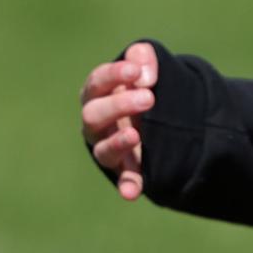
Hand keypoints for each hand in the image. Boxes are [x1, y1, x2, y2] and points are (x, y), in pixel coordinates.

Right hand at [81, 42, 157, 200]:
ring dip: (118, 143)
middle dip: (119, 106)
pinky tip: (132, 193)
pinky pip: (123, 178)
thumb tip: (146, 76)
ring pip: (103, 149)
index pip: (96, 82)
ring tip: (135, 135)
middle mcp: (96, 122)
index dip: (114, 75)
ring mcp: (107, 146)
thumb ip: (144, 59)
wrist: (157, 114)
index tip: (136, 71)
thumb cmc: (142, 85)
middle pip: (94, 115)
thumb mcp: (145, 66)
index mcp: (97, 94)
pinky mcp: (125, 167)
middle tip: (149, 98)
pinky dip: (127, 185)